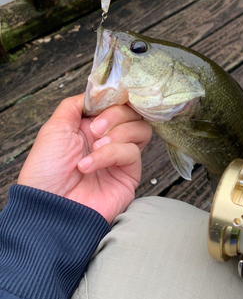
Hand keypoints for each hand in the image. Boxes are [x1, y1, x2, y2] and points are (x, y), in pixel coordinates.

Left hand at [18, 94, 151, 222]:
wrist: (49, 206)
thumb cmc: (46, 170)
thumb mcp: (55, 127)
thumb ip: (76, 104)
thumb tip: (98, 93)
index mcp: (92, 126)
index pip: (118, 103)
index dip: (114, 99)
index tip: (103, 103)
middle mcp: (109, 139)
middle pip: (133, 113)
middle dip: (115, 115)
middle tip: (95, 130)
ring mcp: (121, 157)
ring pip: (141, 130)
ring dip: (117, 133)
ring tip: (95, 146)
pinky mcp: (129, 174)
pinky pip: (132, 152)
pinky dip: (110, 154)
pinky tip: (90, 165)